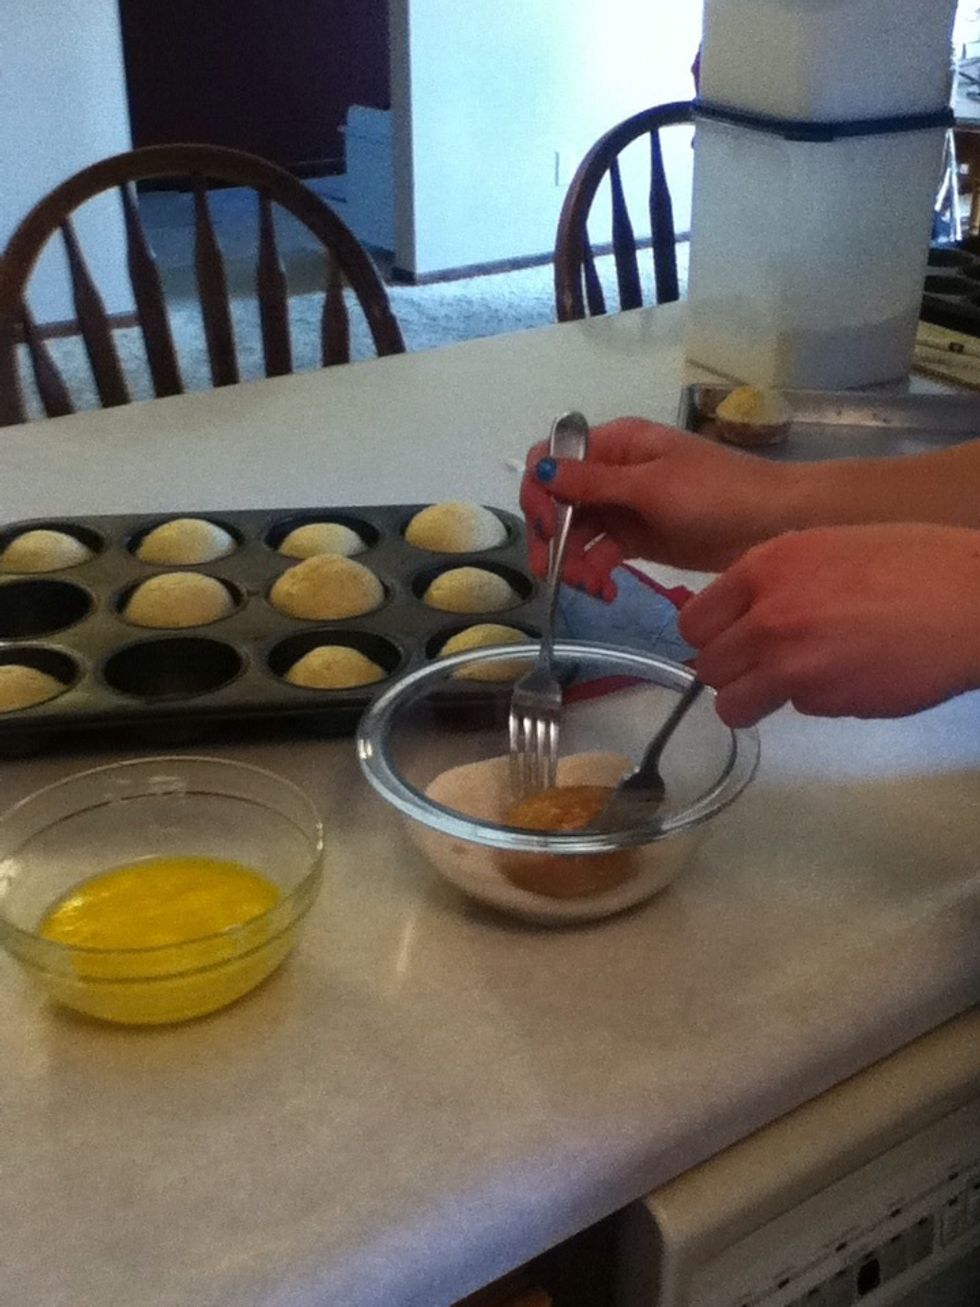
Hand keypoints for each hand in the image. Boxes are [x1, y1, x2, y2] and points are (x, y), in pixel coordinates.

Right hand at [520, 417, 796, 596]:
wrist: (776, 524)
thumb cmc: (717, 493)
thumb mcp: (653, 486)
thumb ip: (595, 482)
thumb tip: (541, 469)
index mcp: (617, 443)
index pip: (553, 458)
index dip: (539, 491)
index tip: (544, 527)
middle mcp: (614, 472)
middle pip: (558, 500)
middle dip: (551, 536)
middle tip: (555, 573)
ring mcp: (625, 506)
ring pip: (576, 531)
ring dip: (572, 560)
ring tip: (590, 588)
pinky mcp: (638, 538)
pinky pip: (600, 553)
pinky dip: (595, 571)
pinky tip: (605, 591)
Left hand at [678, 523, 979, 726]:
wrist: (973, 602)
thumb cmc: (913, 563)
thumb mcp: (827, 546)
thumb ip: (777, 579)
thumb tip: (744, 612)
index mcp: (765, 568)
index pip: (694, 621)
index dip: (712, 635)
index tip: (730, 639)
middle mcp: (768, 617)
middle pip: (707, 667)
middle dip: (731, 670)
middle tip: (764, 664)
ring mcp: (793, 666)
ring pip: (733, 704)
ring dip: (755, 699)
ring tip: (795, 680)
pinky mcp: (825, 703)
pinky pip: (794, 708)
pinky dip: (815, 699)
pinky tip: (852, 674)